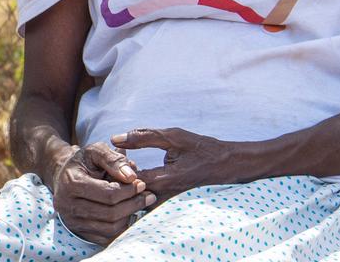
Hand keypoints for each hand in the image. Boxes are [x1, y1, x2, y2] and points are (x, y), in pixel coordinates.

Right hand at [49, 142, 155, 244]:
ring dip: (129, 217)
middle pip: (111, 213)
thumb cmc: (84, 162)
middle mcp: (68, 205)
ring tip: (138, 204)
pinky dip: (121, 228)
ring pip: (110, 228)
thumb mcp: (96, 151)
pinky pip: (107, 238)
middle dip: (134, 204)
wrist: (64, 176)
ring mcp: (72, 222)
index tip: (142, 184)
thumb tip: (131, 177)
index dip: (129, 190)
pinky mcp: (79, 232)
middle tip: (148, 195)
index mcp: (71, 183)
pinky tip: (128, 215)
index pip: (108, 194)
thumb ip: (114, 159)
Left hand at [112, 128, 249, 202]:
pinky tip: (133, 176)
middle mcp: (164, 196)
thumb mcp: (174, 136)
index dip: (115, 169)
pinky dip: (134, 190)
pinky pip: (143, 202)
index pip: (128, 182)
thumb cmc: (201, 148)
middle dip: (116, 180)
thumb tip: (115, 138)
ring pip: (135, 201)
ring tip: (121, 170)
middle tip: (112, 164)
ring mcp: (166, 203)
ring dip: (125, 186)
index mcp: (165, 180)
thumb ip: (144, 137)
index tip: (113, 157)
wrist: (227, 165)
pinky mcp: (166, 203)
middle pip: (128, 195)